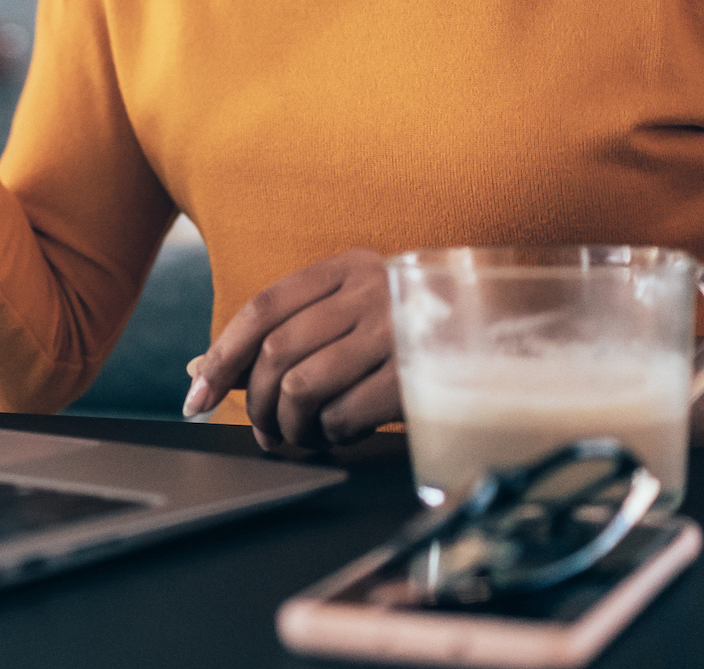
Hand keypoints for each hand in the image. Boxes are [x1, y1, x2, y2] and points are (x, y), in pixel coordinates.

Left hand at [184, 249, 399, 452]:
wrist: (506, 330)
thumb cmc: (410, 327)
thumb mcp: (349, 311)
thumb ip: (283, 334)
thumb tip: (201, 368)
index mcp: (346, 267)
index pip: (264, 309)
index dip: (223, 356)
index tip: (197, 395)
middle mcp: (371, 291)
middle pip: (279, 352)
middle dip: (255, 403)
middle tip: (262, 430)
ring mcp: (398, 331)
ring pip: (306, 387)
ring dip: (290, 425)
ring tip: (299, 436)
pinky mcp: (420, 375)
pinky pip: (347, 414)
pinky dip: (330, 434)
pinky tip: (339, 435)